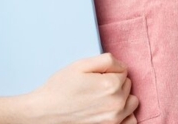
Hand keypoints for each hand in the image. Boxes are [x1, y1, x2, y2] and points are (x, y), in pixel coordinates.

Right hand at [23, 53, 138, 123]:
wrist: (45, 112)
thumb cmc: (60, 88)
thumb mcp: (80, 65)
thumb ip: (106, 60)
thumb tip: (121, 65)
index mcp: (111, 85)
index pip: (123, 70)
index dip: (108, 70)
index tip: (94, 75)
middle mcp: (116, 103)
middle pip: (127, 85)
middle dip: (115, 82)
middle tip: (94, 86)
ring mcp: (114, 119)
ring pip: (132, 101)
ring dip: (122, 97)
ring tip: (103, 98)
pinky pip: (131, 121)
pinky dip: (125, 115)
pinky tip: (112, 111)